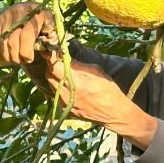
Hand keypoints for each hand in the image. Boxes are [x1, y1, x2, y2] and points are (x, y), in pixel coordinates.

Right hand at [0, 2, 54, 64]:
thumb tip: (48, 50)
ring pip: (2, 44)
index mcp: (37, 14)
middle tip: (22, 61)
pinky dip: (0, 54)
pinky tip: (7, 56)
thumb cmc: (44, 24)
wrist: (28, 10)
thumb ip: (53, 39)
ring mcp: (7, 16)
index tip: (29, 59)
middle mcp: (20, 11)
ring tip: (15, 59)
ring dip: (8, 57)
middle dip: (17, 57)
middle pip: (12, 42)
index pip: (26, 36)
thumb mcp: (52, 29)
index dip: (26, 52)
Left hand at [43, 50, 157, 148]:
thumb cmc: (108, 89)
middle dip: (53, 65)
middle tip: (60, 59)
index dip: (51, 56)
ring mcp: (64, 103)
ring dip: (55, 76)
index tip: (52, 49)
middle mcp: (65, 94)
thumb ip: (77, 64)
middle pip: (49, 75)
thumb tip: (65, 57)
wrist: (114, 113)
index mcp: (74, 81)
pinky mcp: (65, 110)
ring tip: (65, 72)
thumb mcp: (95, 71)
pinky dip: (60, 87)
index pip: (53, 65)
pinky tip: (69, 85)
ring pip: (51, 85)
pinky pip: (56, 94)